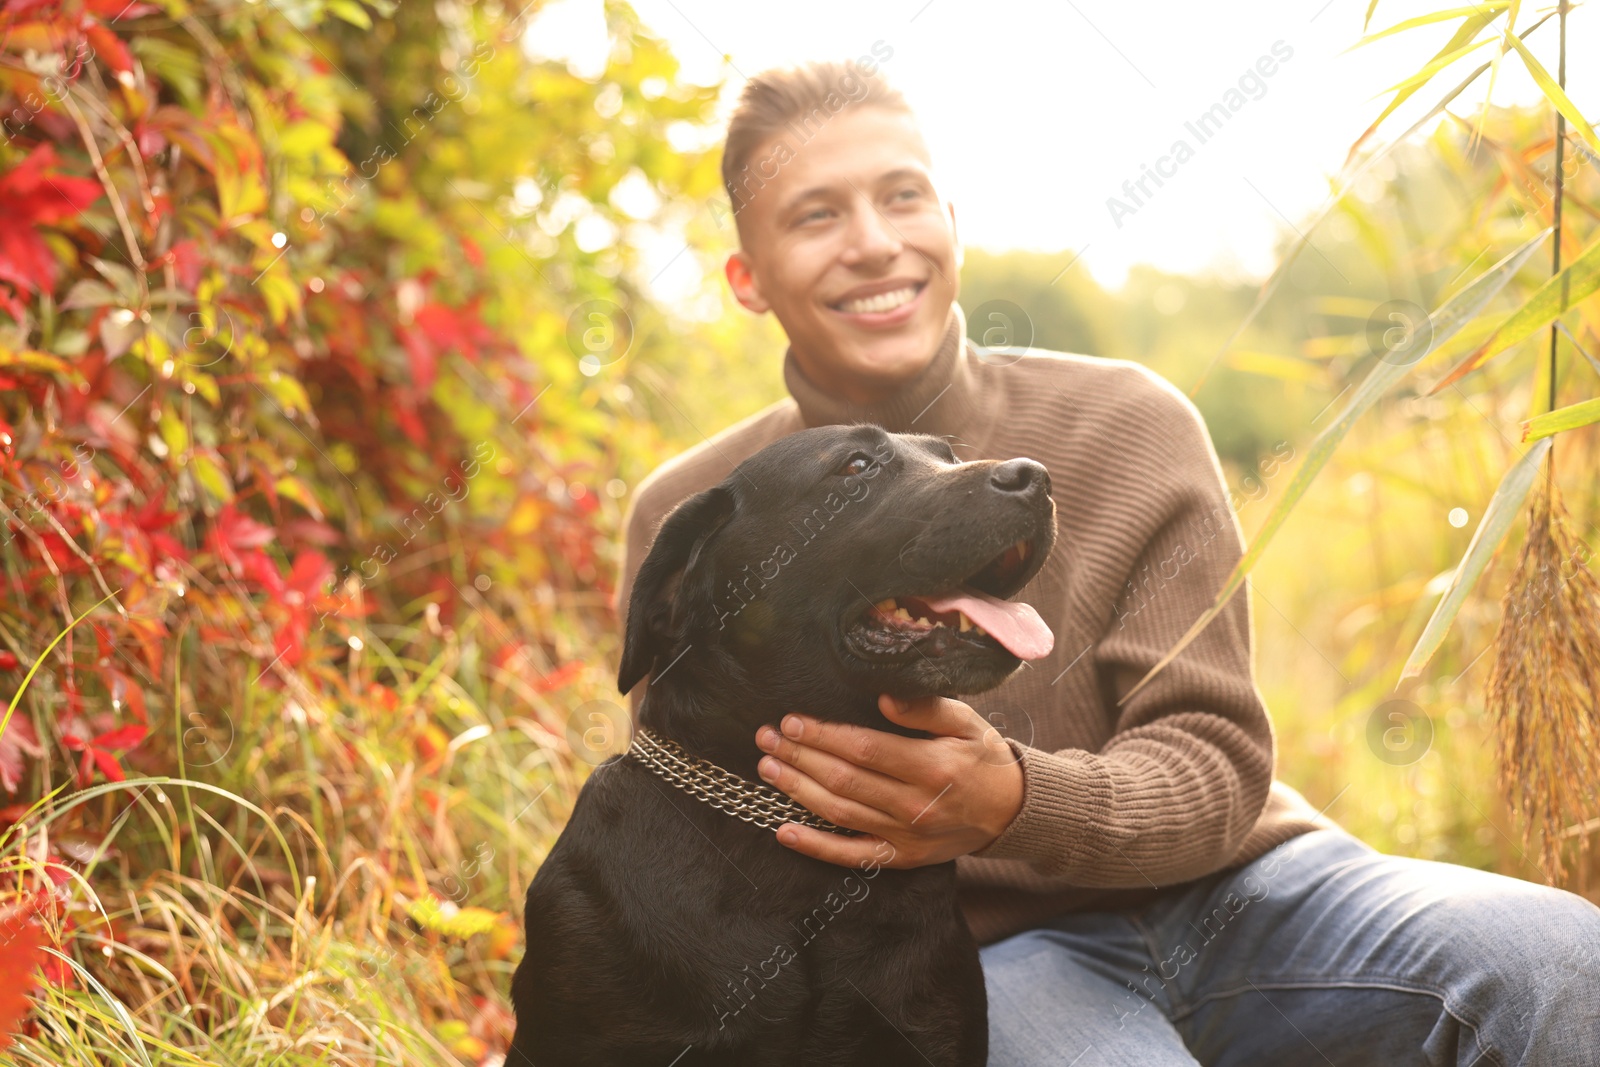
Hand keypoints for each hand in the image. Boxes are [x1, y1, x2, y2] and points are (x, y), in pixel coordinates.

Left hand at [753, 694, 1023, 868]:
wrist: (1012, 812)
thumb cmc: (983, 759)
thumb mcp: (967, 722)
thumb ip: (925, 708)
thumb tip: (883, 697)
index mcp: (932, 767)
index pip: (865, 749)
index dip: (824, 735)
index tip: (792, 721)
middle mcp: (916, 805)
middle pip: (844, 779)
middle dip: (799, 757)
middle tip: (765, 738)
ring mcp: (907, 837)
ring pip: (840, 813)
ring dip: (797, 790)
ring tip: (767, 768)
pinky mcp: (901, 859)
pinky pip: (852, 856)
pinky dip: (815, 846)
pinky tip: (783, 830)